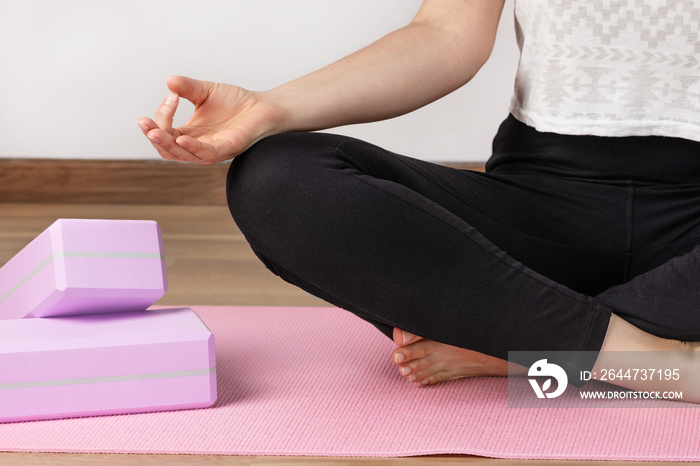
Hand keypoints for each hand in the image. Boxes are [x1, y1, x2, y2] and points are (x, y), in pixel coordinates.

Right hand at [137, 75, 284, 163]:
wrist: (263, 107)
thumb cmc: (236, 102)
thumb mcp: (205, 92)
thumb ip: (187, 88)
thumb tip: (169, 81)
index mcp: (189, 134)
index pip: (165, 132)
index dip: (161, 116)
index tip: (170, 95)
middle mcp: (197, 146)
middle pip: (167, 149)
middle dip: (153, 136)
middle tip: (144, 122)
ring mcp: (211, 150)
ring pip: (181, 155)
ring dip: (166, 143)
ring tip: (154, 130)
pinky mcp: (226, 150)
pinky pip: (205, 154)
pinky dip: (192, 148)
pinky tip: (182, 139)